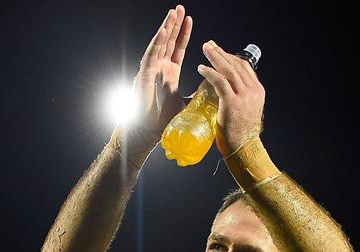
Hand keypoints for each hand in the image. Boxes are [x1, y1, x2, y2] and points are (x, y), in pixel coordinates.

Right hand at [126, 5, 191, 144]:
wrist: (151, 131)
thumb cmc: (165, 120)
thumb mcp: (186, 103)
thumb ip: (198, 95)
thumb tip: (214, 91)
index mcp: (169, 73)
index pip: (177, 48)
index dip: (183, 34)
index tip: (190, 20)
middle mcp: (159, 68)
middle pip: (168, 41)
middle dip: (174, 24)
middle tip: (180, 8)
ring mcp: (151, 70)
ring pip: (159, 45)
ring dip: (166, 28)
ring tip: (172, 13)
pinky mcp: (145, 76)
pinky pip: (151, 56)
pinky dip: (157, 43)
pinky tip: (164, 32)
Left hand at [197, 40, 264, 155]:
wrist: (243, 149)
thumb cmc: (241, 134)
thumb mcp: (247, 111)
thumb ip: (241, 98)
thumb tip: (227, 91)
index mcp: (258, 91)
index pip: (244, 67)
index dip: (230, 57)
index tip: (219, 52)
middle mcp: (253, 91)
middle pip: (236, 65)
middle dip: (221, 53)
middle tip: (208, 45)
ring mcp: (244, 97)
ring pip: (228, 70)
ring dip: (215, 57)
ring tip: (204, 50)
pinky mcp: (232, 103)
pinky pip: (220, 81)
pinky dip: (209, 72)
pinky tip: (201, 68)